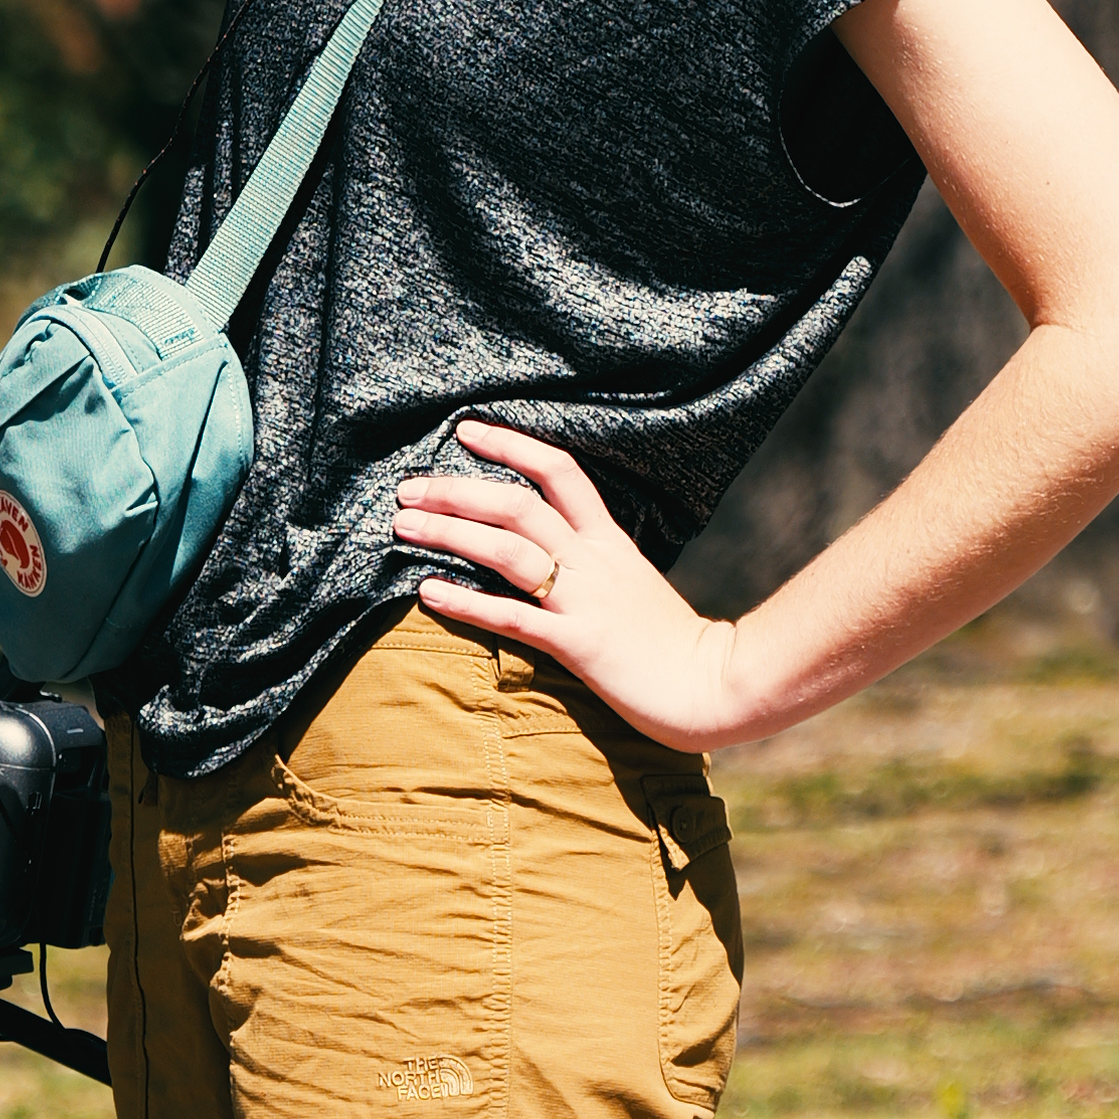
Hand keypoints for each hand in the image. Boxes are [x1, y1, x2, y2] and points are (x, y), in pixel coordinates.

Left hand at [392, 421, 745, 752]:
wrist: (715, 688)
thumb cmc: (672, 643)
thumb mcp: (632, 584)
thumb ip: (594, 563)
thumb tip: (549, 551)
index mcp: (609, 540)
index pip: (559, 471)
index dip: (511, 445)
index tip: (466, 430)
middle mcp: (594, 560)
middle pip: (518, 505)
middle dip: (457, 491)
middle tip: (408, 489)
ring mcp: (585, 600)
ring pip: (508, 551)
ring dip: (449, 534)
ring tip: (403, 527)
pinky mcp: (580, 645)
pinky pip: (514, 618)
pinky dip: (466, 602)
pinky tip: (427, 593)